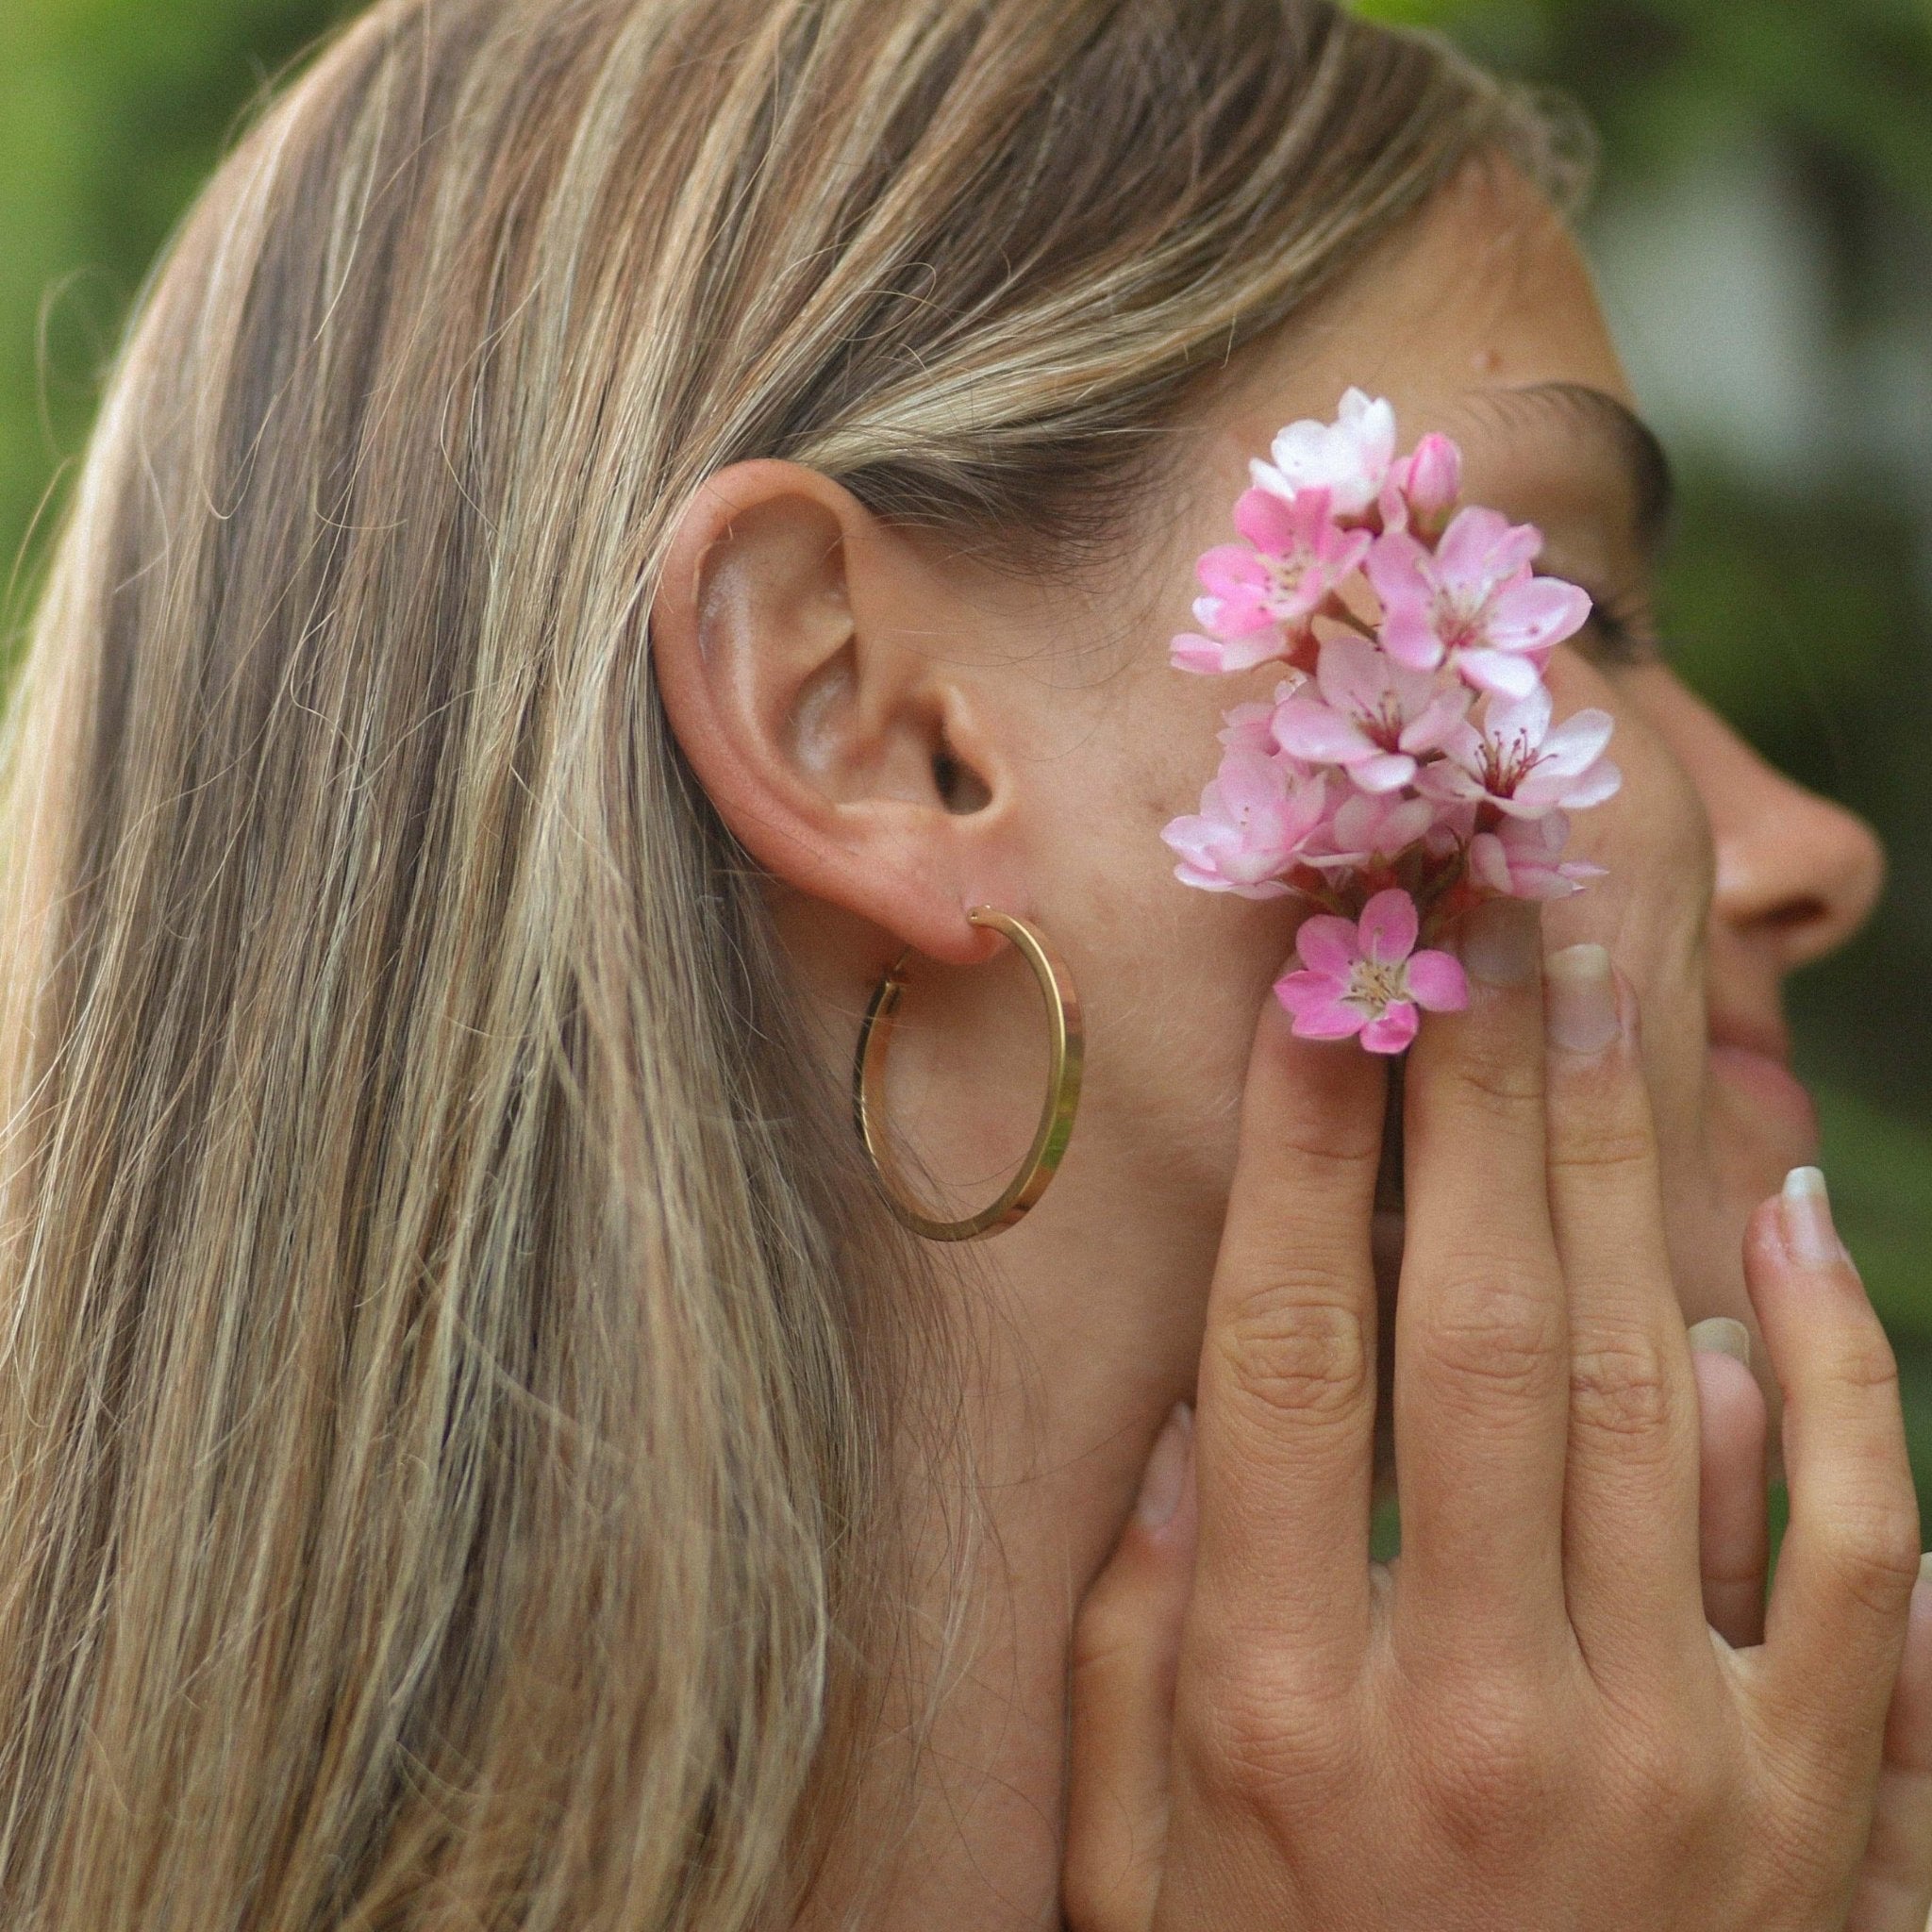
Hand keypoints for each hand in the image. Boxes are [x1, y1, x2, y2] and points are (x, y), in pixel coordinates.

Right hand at [1063, 904, 1931, 1930]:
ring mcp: (1671, 1763)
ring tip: (1596, 985)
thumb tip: (1184, 1423)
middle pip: (1479, 1319)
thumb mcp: (1134, 1865)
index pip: (1291, 1352)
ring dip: (1623, 1160)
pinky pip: (1854, 1549)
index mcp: (1279, 1709)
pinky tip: (1782, 1214)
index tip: (1324, 984)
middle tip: (1474, 902)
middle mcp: (1477, 1709)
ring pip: (1657, 1393)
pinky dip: (1834, 1369)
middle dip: (1471, 1082)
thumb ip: (1126, 1647)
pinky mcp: (1815, 1815)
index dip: (1310, 1146)